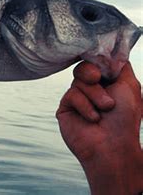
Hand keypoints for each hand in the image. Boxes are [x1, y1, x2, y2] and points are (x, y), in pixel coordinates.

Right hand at [56, 61, 142, 194]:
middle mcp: (92, 89)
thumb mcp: (129, 85)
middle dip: (92, 73)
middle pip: (84, 67)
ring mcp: (78, 98)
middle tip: (97, 80)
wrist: (112, 145)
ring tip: (104, 110)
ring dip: (94, 95)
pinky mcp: (66, 108)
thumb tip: (110, 49)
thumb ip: (119, 64)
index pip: (97, 62)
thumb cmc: (125, 118)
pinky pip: (71, 95)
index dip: (97, 59)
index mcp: (108, 82)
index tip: (101, 63)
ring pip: (78, 81)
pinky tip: (92, 119)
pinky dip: (85, 105)